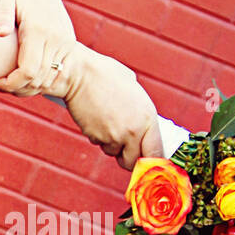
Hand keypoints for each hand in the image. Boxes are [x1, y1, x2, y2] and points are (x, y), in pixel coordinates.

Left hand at [0, 0, 76, 96]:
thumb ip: (1, 14)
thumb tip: (1, 33)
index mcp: (39, 29)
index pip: (28, 70)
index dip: (10, 82)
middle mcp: (57, 37)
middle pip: (39, 78)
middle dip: (17, 87)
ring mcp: (66, 42)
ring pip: (49, 78)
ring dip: (28, 86)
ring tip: (7, 82)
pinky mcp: (69, 45)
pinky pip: (56, 72)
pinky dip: (40, 80)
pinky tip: (21, 76)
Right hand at [60, 45, 163, 169]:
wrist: (78, 74)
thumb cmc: (104, 74)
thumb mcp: (134, 88)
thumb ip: (140, 108)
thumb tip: (141, 120)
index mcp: (148, 117)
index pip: (156, 152)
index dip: (152, 160)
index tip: (148, 160)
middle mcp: (134, 130)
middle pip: (134, 161)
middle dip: (128, 157)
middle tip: (123, 148)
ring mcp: (114, 135)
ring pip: (114, 152)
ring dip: (111, 144)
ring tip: (105, 122)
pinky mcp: (96, 136)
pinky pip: (99, 143)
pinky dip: (97, 136)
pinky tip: (95, 119)